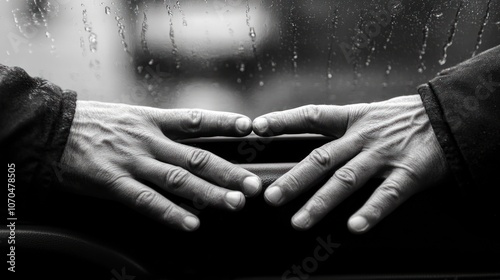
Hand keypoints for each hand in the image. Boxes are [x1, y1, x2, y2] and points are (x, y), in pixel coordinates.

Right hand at [60, 101, 261, 230]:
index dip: (223, 123)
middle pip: (196, 157)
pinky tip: (191, 223)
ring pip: (179, 180)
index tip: (249, 126)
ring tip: (235, 204)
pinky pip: (147, 201)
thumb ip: (160, 129)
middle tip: (254, 185)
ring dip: (209, 193)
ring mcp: (133, 162)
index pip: (196, 121)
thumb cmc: (95, 123)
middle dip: (228, 172)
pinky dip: (170, 213)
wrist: (52, 129)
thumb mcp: (131, 117)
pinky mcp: (113, 182)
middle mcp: (149, 140)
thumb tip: (191, 140)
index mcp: (153, 120)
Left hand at [253, 95, 448, 232]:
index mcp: (352, 118)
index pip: (312, 116)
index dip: (284, 120)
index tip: (257, 127)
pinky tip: (355, 227)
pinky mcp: (408, 173)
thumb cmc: (403, 119)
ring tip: (300, 221)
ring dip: (321, 202)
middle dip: (294, 179)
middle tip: (270, 197)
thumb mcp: (369, 113)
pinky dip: (370, 211)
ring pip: (347, 180)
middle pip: (321, 158)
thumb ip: (341, 127)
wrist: (449, 116)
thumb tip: (309, 142)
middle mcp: (363, 136)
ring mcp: (384, 155)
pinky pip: (386, 195)